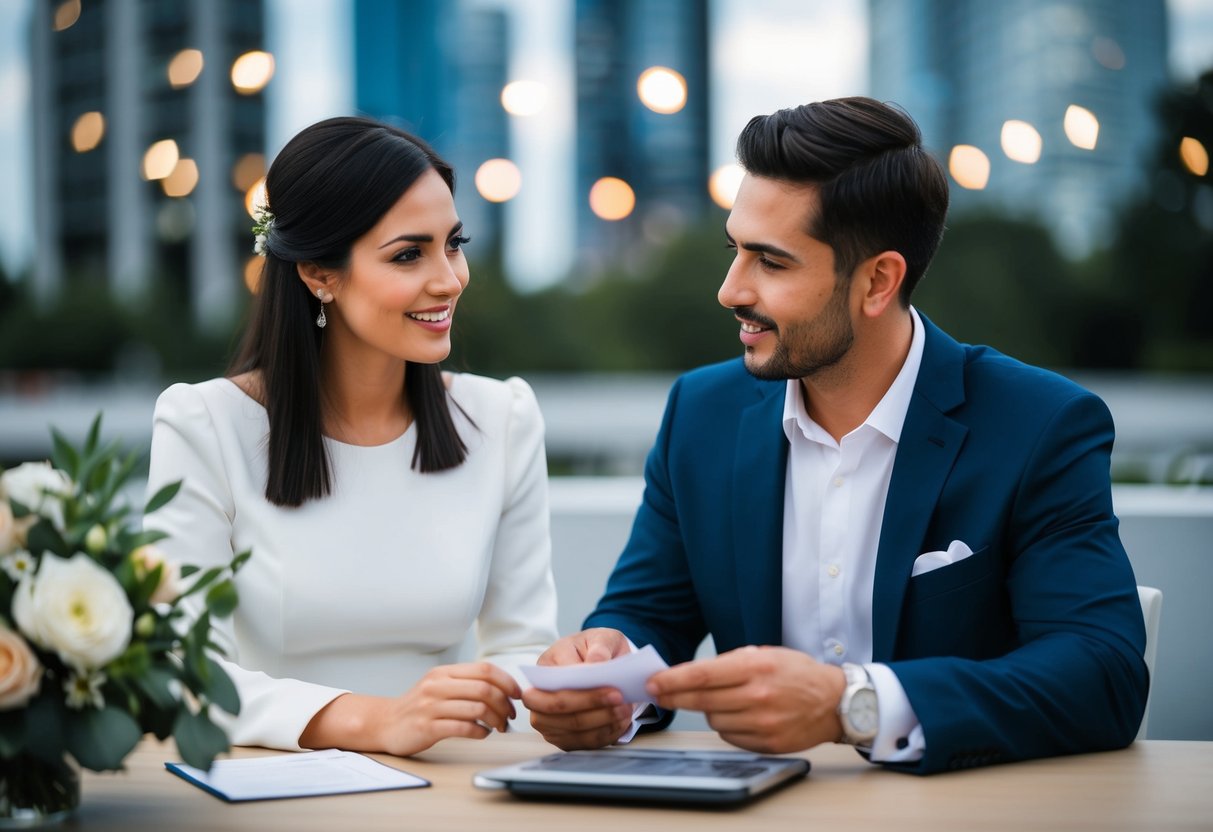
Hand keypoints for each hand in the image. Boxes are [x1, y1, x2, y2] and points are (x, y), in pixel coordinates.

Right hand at [300, 661, 520, 756]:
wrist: (384, 723)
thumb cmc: (419, 706)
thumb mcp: (439, 685)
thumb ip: (466, 682)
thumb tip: (503, 687)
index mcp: (444, 672)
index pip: (485, 670)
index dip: (507, 682)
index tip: (517, 695)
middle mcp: (437, 685)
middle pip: (485, 689)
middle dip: (505, 704)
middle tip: (510, 716)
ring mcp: (431, 706)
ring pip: (478, 709)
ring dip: (496, 720)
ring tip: (499, 728)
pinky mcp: (427, 728)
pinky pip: (464, 728)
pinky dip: (481, 732)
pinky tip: (483, 734)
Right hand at [522, 628, 634, 749]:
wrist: (598, 662)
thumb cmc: (596, 649)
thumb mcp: (602, 638)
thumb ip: (600, 647)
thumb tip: (596, 663)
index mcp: (546, 664)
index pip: (558, 681)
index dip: (584, 689)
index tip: (614, 689)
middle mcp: (538, 694)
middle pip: (557, 707)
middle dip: (591, 706)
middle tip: (621, 700)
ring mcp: (546, 719)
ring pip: (571, 728)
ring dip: (601, 722)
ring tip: (625, 711)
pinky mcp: (560, 736)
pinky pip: (581, 742)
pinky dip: (603, 734)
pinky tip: (620, 722)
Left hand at [645, 645, 846, 753]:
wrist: (835, 702)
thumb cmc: (796, 673)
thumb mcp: (764, 654)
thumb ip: (729, 662)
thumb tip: (691, 673)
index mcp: (756, 668)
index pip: (703, 675)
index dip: (673, 680)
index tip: (654, 682)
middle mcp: (758, 696)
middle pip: (702, 700)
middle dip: (674, 697)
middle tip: (658, 694)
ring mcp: (763, 723)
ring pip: (713, 720)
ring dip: (707, 711)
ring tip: (722, 700)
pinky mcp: (768, 744)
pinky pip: (730, 737)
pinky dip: (727, 726)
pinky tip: (738, 715)